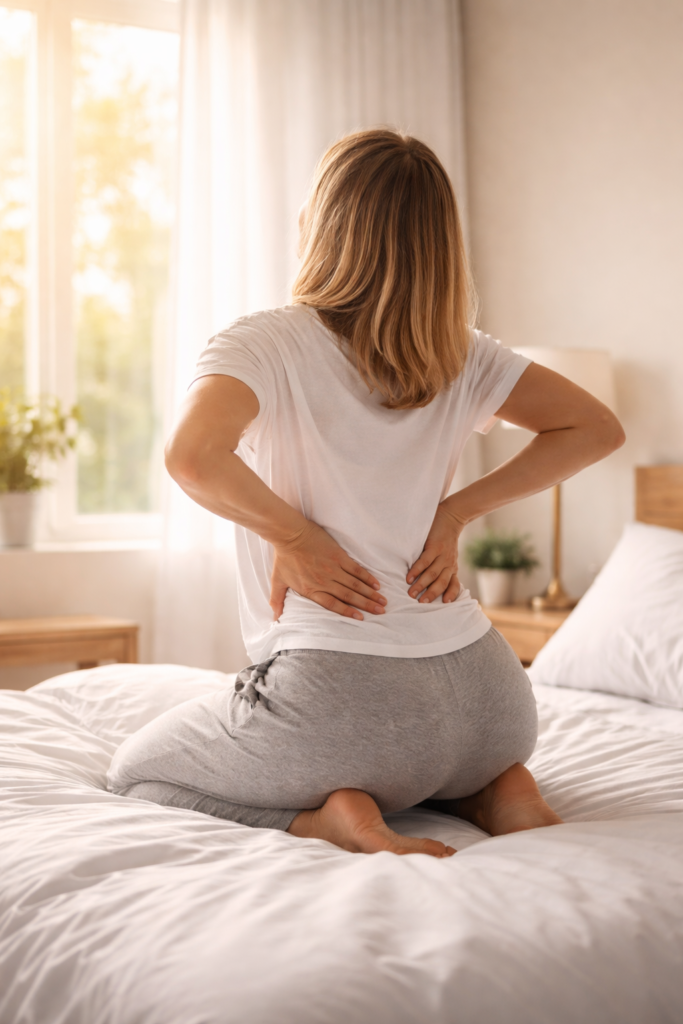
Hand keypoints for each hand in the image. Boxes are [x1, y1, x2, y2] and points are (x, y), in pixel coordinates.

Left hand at [270, 521, 386, 620]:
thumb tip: (274, 618)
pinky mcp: (338, 556)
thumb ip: (277, 600)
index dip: (348, 612)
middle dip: (366, 605)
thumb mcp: (277, 581)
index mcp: (311, 590)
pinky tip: (376, 584)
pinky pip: (356, 569)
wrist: (290, 534)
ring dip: (370, 594)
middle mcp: (324, 581)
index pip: (333, 604)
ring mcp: (333, 568)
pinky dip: (367, 577)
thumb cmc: (283, 558)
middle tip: (381, 612)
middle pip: (349, 596)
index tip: (361, 619)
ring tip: (382, 601)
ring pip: (355, 584)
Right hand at [406, 504, 465, 603]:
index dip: (450, 594)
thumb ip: (443, 568)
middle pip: (441, 583)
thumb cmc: (446, 538)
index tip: (445, 604)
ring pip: (432, 574)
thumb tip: (431, 582)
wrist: (451, 517)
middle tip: (420, 603)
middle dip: (431, 594)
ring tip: (411, 593)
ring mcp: (442, 555)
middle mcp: (449, 564)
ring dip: (421, 585)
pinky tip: (409, 577)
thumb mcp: (449, 556)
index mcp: (452, 567)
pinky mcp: (435, 546)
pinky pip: (425, 561)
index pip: (453, 584)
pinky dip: (417, 570)